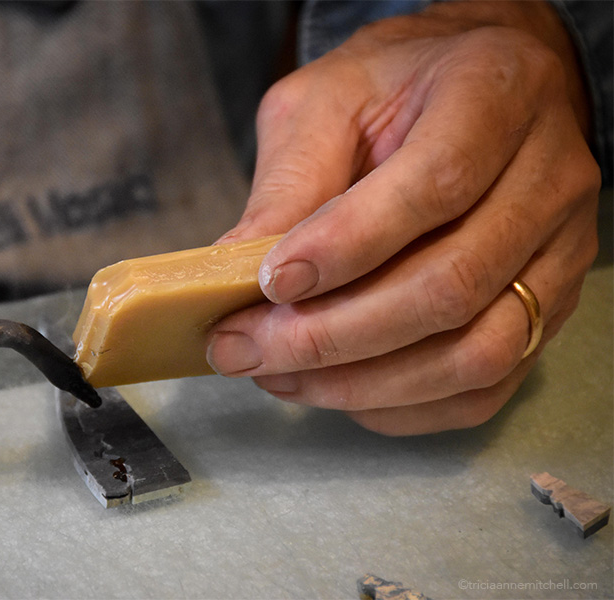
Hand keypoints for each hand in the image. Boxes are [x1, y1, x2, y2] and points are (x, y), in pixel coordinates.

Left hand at [207, 2, 600, 434]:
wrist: (472, 89)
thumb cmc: (395, 88)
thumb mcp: (324, 103)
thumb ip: (289, 183)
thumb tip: (230, 270)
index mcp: (493, 94)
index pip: (433, 186)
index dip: (347, 247)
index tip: (270, 284)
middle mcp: (547, 178)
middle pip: (451, 285)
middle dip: (331, 334)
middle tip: (244, 348)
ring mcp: (559, 253)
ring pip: (475, 353)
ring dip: (362, 383)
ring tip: (279, 375)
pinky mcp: (547, 310)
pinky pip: (484, 388)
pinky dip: (401, 407)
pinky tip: (335, 390)